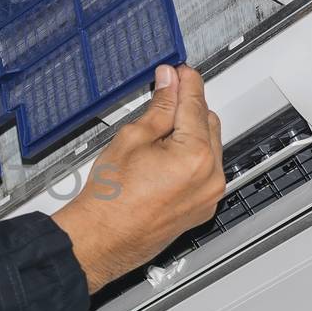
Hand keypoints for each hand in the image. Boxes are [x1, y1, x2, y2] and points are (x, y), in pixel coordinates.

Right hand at [52, 63, 225, 292]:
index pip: (195, 103)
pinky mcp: (202, 208)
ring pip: (209, 148)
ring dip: (190, 133)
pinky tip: (164, 157)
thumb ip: (158, 107)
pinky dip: (190, 159)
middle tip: (164, 96)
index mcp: (194, 155)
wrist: (102, 239)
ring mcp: (208, 196)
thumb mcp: (131, 138)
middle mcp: (210, 177)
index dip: (185, 81)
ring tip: (157, 133)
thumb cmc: (110, 199)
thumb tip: (169, 84)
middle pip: (209, 123)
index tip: (178, 71)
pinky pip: (204, 173)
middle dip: (188, 108)